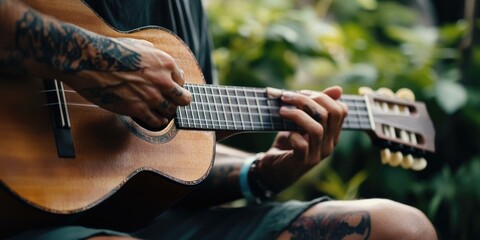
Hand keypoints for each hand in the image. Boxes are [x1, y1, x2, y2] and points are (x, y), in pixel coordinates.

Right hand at [61, 37, 191, 127]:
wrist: (92, 62)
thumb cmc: (112, 51)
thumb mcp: (140, 45)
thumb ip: (155, 54)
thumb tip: (159, 60)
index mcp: (166, 64)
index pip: (181, 80)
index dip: (175, 84)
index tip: (170, 88)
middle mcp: (163, 81)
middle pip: (183, 99)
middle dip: (179, 101)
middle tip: (173, 102)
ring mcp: (152, 97)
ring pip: (171, 112)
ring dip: (168, 112)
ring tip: (163, 112)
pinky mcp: (138, 110)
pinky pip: (156, 122)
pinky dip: (157, 122)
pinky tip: (155, 120)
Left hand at [256, 86, 347, 191]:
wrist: (274, 168)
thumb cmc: (289, 142)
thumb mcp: (302, 121)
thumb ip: (315, 106)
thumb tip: (338, 89)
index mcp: (332, 133)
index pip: (341, 110)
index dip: (322, 97)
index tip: (302, 93)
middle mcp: (329, 144)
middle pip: (330, 115)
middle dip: (307, 100)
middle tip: (286, 97)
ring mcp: (317, 154)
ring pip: (316, 129)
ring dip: (297, 114)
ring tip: (282, 110)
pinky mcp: (302, 162)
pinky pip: (302, 144)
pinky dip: (292, 134)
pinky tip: (285, 133)